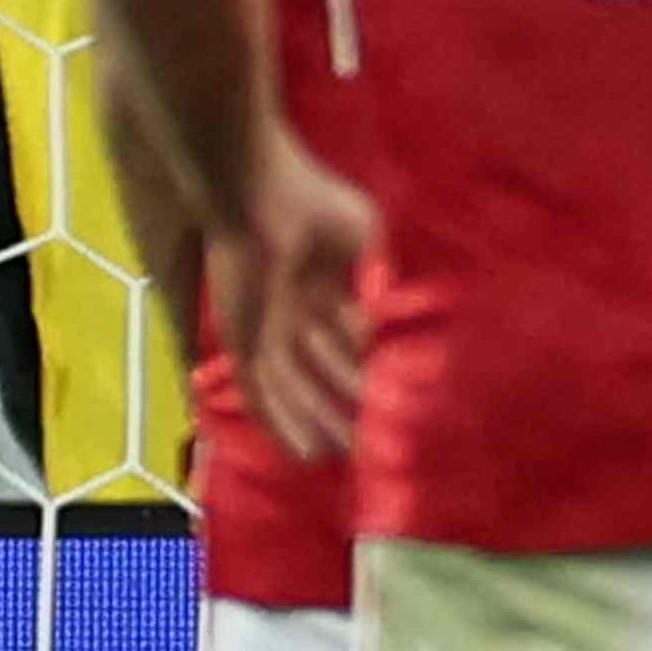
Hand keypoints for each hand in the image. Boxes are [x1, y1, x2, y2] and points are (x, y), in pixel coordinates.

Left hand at [234, 135, 374, 465]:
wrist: (257, 196)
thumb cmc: (316, 207)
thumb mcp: (366, 235)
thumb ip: (383, 273)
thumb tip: (408, 310)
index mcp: (325, 287)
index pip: (352, 340)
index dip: (373, 371)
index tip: (400, 400)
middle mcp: (295, 314)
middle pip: (322, 373)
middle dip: (346, 406)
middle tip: (375, 441)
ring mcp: (267, 329)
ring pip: (293, 389)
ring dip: (316, 421)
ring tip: (344, 454)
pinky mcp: (243, 339)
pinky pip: (261, 391)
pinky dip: (281, 422)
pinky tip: (304, 451)